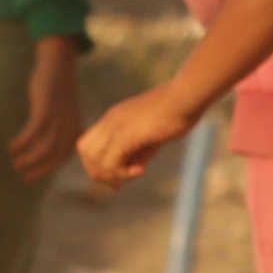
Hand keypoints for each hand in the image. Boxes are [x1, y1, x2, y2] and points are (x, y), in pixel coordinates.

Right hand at [5, 40, 86, 182]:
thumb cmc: (57, 91)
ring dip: (28, 159)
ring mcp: (59, 119)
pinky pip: (33, 133)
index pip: (62, 158)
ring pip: (44, 148)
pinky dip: (22, 142)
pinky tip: (12, 147)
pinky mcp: (47, 109)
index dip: (46, 170)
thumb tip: (42, 150)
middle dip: (37, 169)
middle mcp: (70, 127)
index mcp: (75, 130)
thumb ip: (57, 130)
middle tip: (22, 176)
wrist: (59, 65)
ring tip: (15, 162)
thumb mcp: (62, 114)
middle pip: (54, 157)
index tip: (30, 178)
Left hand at [71, 93, 187, 189]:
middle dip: (100, 170)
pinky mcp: (126, 135)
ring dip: (110, 173)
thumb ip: (141, 151)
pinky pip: (110, 162)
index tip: (123, 168)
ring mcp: (117, 126)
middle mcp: (111, 121)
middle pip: (84, 150)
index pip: (89, 142)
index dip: (99, 161)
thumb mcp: (155, 134)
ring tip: (135, 172)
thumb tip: (135, 169)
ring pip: (93, 158)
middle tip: (124, 176)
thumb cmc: (178, 111)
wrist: (188, 96)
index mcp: (115, 118)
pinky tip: (141, 170)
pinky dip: (122, 173)